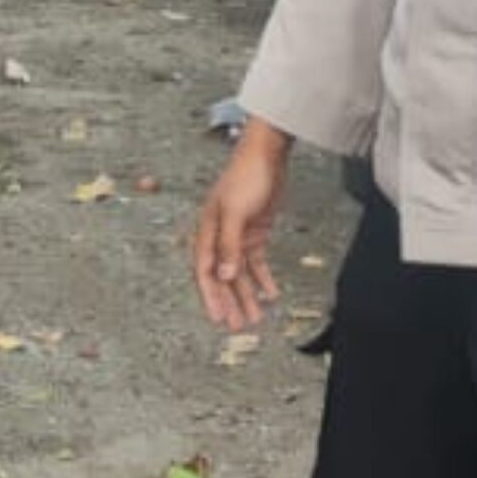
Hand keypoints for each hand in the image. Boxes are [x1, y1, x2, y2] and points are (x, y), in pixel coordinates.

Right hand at [188, 121, 289, 330]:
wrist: (267, 152)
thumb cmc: (246, 175)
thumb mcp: (235, 212)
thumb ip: (229, 245)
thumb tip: (225, 276)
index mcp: (207, 230)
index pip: (206, 270)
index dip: (210, 295)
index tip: (217, 317)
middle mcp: (219, 235)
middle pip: (222, 276)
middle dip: (229, 301)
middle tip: (237, 326)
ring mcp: (238, 234)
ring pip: (239, 272)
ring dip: (246, 294)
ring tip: (254, 318)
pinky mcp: (255, 231)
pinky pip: (255, 262)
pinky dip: (262, 278)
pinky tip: (270, 293)